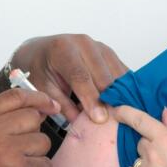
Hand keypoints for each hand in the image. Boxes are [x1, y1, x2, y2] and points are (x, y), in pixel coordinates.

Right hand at [0, 88, 58, 166]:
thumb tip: (36, 108)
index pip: (15, 96)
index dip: (37, 98)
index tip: (49, 104)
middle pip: (32, 117)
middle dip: (32, 133)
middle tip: (19, 150)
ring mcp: (7, 152)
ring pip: (43, 141)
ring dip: (35, 155)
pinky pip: (46, 164)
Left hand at [11, 34, 127, 124]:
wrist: (42, 49)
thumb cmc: (41, 68)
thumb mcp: (44, 87)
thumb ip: (62, 104)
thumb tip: (80, 123)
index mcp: (62, 50)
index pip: (80, 76)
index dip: (91, 98)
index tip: (99, 118)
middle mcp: (83, 43)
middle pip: (102, 74)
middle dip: (108, 99)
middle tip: (113, 121)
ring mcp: (98, 45)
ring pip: (115, 72)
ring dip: (120, 93)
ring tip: (121, 114)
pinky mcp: (108, 51)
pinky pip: (121, 69)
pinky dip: (124, 86)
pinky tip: (124, 102)